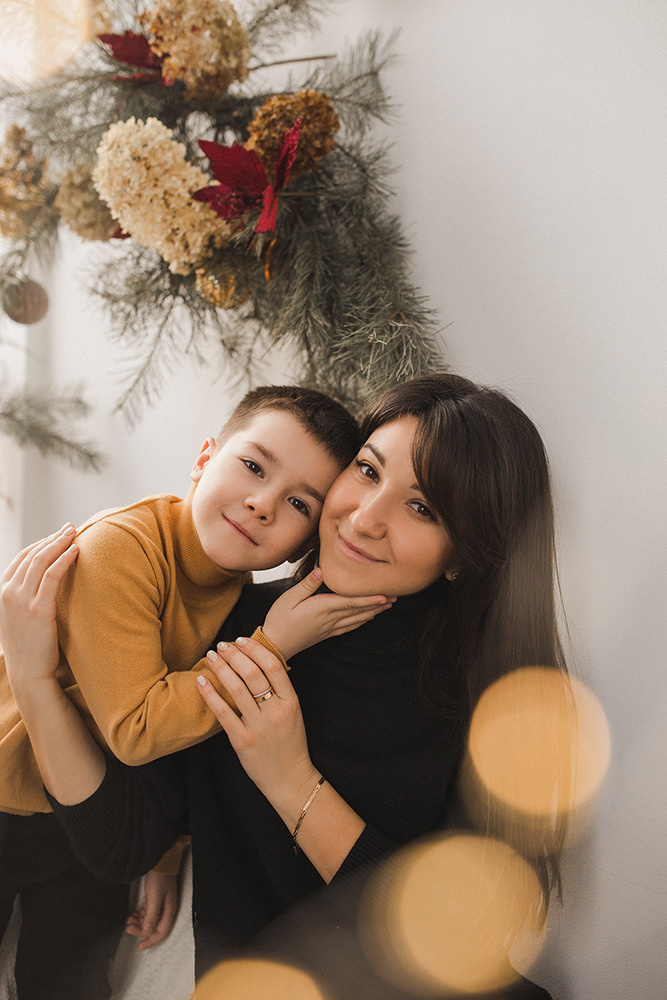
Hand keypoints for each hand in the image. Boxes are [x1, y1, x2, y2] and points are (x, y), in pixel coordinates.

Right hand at [0, 526, 77, 694]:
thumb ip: (27, 597)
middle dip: (52, 538)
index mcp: (3, 593)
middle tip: (70, 527)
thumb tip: (47, 582)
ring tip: (74, 533)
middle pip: (31, 555)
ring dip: (59, 543)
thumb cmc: (30, 646)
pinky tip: (75, 551)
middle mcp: (8, 593)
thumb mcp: (20, 617)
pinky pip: (51, 576)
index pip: (21, 558)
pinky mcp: (37, 610)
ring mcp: (21, 601)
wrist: (28, 673)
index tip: (57, 535)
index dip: (40, 543)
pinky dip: (63, 560)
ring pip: (40, 561)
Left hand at [125, 871, 178, 950]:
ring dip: (138, 923)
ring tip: (128, 920)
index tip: (139, 946)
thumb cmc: (160, 877)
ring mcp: (160, 904)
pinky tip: (132, 914)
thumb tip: (147, 930)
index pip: (161, 932)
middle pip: (153, 927)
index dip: (150, 941)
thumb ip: (152, 914)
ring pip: (149, 921)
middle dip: (140, 930)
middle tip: (128, 928)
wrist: (159, 861)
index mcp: (169, 910)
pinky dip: (139, 916)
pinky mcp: (155, 899)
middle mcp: (166, 909)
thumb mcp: (155, 896)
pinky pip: (147, 913)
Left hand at [197, 636, 317, 817]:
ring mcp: (259, 727)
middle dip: (234, 655)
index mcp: (290, 702)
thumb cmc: (290, 743)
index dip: (255, 649)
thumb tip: (256, 662)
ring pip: (237, 690)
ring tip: (211, 657)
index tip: (241, 640)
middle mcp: (275, 712)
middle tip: (222, 646)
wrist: (290, 779)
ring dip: (221, 669)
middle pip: (253, 674)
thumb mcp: (292, 712)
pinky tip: (201, 682)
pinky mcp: (243, 741)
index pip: (273, 666)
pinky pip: (223, 713)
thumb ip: (278, 691)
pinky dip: (210, 695)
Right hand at [262, 567, 395, 659]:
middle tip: (395, 597)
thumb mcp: (289, 598)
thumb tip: (322, 570)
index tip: (385, 595)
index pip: (350, 602)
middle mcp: (329, 619)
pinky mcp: (326, 634)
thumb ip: (307, 584)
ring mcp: (329, 628)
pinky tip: (368, 619)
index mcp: (322, 608)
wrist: (274, 645)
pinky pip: (349, 627)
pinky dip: (361, 622)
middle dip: (377, 604)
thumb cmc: (279, 619)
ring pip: (356, 619)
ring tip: (387, 606)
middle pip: (358, 610)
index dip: (369, 599)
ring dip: (373, 612)